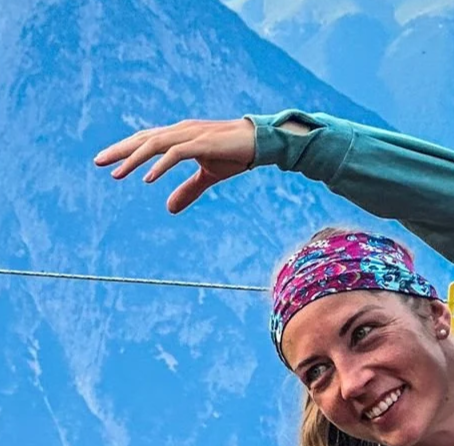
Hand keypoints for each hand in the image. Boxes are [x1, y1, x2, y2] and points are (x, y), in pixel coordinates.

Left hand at [93, 117, 257, 213]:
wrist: (259, 141)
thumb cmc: (234, 155)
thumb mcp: (208, 176)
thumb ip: (188, 190)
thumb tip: (168, 209)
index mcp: (178, 136)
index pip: (145, 140)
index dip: (125, 150)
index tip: (106, 161)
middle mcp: (179, 131)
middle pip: (142, 139)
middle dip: (119, 151)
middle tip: (97, 162)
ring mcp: (189, 135)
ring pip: (154, 145)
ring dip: (133, 159)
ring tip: (117, 174)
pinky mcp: (201, 144)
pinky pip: (175, 154)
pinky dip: (160, 166)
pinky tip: (147, 178)